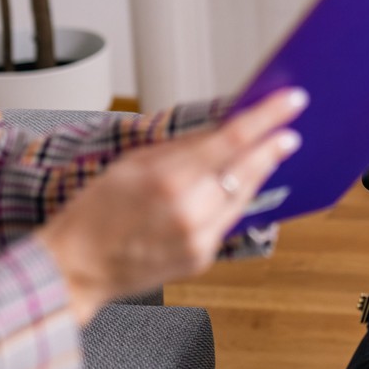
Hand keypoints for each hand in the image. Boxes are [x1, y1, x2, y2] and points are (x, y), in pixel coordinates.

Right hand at [38, 89, 306, 322]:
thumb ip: (181, 147)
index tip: (292, 101)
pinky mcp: (201, 259)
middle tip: (290, 132)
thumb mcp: (131, 164)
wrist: (76, 268)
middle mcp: (189, 211)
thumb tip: (220, 129)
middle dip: (272, 148)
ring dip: (258, 174)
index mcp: (169, 179)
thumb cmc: (95, 212)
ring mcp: (198, 239)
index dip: (267, 117)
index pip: (232, 139)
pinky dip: (234, 202)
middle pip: (247, 170)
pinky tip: (236, 188)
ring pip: (244, 197)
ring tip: (269, 154)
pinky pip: (227, 222)